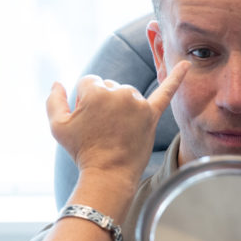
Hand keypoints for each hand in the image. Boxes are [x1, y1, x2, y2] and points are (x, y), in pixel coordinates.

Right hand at [46, 62, 188, 179]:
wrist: (108, 175)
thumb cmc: (82, 151)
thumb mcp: (57, 127)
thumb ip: (53, 100)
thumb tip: (57, 83)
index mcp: (97, 91)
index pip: (87, 82)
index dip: (82, 101)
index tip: (85, 119)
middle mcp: (120, 92)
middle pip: (108, 86)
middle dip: (102, 102)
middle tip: (100, 128)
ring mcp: (138, 103)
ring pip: (126, 93)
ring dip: (120, 105)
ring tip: (116, 130)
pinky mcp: (152, 115)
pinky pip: (166, 92)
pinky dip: (177, 78)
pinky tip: (186, 65)